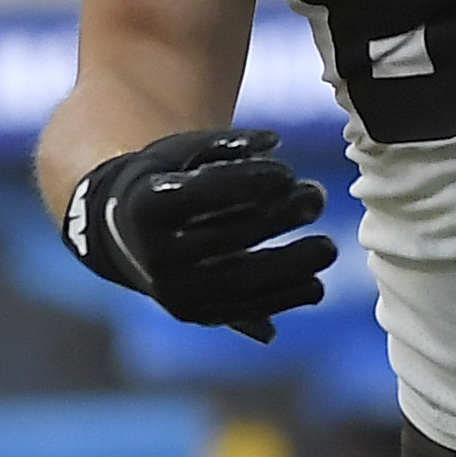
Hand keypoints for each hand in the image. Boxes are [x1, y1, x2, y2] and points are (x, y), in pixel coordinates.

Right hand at [63, 127, 335, 340]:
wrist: (127, 236)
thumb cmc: (167, 180)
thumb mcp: (182, 151)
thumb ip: (225, 143)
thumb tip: (273, 141)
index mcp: (147, 207)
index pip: (205, 193)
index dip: (250, 181)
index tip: (287, 173)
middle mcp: (155, 255)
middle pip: (229, 235)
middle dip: (281, 215)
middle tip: (317, 197)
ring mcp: (174, 290)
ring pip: (241, 281)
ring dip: (292, 265)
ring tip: (327, 248)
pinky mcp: (194, 315)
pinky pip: (245, 311)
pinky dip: (283, 300)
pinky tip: (315, 283)